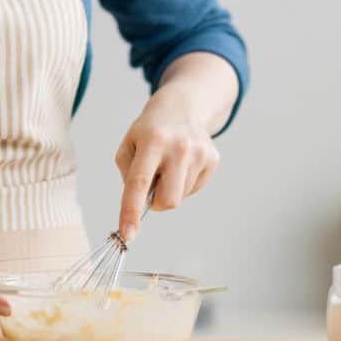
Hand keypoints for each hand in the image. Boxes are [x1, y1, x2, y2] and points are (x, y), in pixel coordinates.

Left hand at [114, 99, 220, 242]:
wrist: (181, 106)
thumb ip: (129, 175)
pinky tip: (182, 164)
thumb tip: (142, 205)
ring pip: (181, 197)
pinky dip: (184, 183)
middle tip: (153, 183)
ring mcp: (200, 152)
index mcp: (152, 141)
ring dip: (170, 189)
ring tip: (168, 165)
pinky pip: (194, 189)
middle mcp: (179, 146)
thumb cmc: (149, 131)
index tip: (127, 234)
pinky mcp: (213, 159)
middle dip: (157, 203)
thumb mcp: (129, 144)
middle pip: (168, 200)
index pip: (139, 182)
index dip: (131, 211)